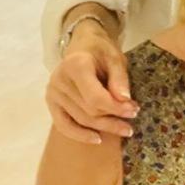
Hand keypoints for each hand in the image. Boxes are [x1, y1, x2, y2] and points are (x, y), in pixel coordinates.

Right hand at [45, 21, 136, 144]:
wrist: (82, 45)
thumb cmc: (101, 50)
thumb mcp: (115, 58)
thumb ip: (119, 78)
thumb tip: (125, 100)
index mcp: (76, 65)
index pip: (96, 97)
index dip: (115, 107)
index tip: (134, 110)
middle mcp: (59, 80)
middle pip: (89, 110)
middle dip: (113, 118)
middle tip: (132, 120)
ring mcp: (52, 93)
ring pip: (80, 119)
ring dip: (103, 127)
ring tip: (123, 129)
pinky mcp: (50, 103)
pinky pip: (63, 125)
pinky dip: (80, 134)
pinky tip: (97, 139)